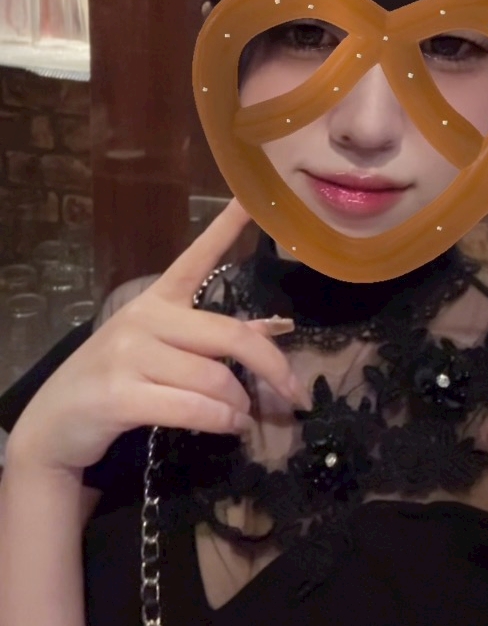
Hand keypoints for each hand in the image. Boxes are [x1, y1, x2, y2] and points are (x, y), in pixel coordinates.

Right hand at [7, 200, 306, 473]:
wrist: (55, 423)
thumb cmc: (118, 379)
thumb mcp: (161, 348)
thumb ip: (212, 339)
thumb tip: (271, 330)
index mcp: (158, 299)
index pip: (197, 256)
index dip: (226, 227)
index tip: (251, 198)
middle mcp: (145, 318)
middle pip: (229, 335)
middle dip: (271, 367)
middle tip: (294, 393)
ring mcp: (130, 355)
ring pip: (214, 379)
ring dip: (240, 405)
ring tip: (243, 417)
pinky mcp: (120, 396)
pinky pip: (192, 408)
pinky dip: (221, 422)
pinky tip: (230, 427)